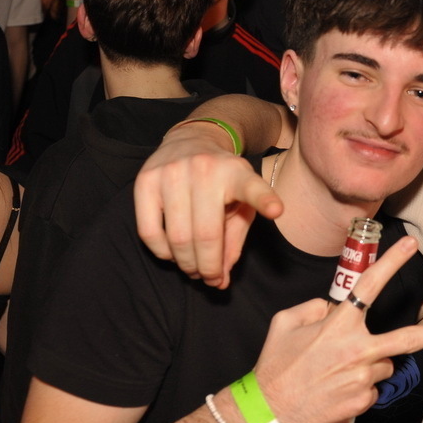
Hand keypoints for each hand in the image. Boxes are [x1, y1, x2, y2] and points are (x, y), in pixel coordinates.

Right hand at [135, 122, 277, 287]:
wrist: (191, 141)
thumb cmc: (222, 182)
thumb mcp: (240, 204)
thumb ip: (235, 241)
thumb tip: (220, 281)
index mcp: (236, 173)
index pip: (251, 188)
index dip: (264, 200)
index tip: (276, 211)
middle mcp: (204, 169)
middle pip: (206, 235)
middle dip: (209, 267)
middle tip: (210, 278)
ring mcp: (172, 173)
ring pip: (177, 238)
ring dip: (186, 264)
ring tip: (193, 268)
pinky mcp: (145, 180)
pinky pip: (148, 231)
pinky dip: (162, 252)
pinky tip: (172, 253)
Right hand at [253, 237, 422, 422]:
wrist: (268, 412)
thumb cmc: (275, 365)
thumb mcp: (285, 323)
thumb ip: (314, 308)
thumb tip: (334, 307)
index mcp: (339, 325)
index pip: (370, 285)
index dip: (391, 261)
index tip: (412, 245)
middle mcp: (358, 349)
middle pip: (409, 338)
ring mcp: (364, 378)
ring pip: (384, 363)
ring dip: (369, 364)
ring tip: (335, 373)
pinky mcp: (363, 401)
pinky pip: (372, 388)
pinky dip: (360, 387)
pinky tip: (335, 390)